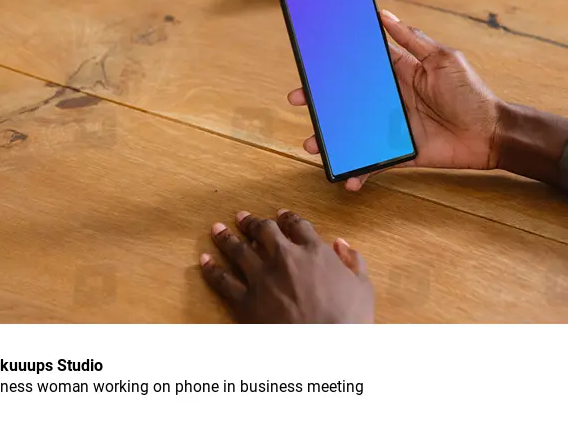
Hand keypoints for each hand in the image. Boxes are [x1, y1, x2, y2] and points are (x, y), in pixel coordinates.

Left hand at [199, 209, 373, 322]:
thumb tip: (341, 243)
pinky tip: (204, 261)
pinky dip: (211, 269)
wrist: (325, 351)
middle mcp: (285, 258)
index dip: (288, 218)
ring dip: (227, 237)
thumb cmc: (349, 321)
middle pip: (264, 231)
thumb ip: (353, 260)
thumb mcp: (363, 287)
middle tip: (242, 216)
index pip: (298, 225)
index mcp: (314, 252)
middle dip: (252, 222)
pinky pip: (223, 281)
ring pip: (239, 250)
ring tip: (217, 229)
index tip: (281, 215)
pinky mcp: (245, 302)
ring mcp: (262, 279)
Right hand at [288, 11, 501, 190]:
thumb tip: (384, 14)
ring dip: (332, 138)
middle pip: (350, 99)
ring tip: (312, 144)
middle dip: (322, 101)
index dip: (338, 62)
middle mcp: (392, 98)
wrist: (492, 133)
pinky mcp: (401, 151)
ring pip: (354, 131)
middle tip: (298, 101)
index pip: (362, 64)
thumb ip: (412, 39)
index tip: (313, 60)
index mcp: (400, 72)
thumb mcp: (443, 59)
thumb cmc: (471, 93)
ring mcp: (394, 126)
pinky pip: (375, 161)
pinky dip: (360, 170)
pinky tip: (346, 177)